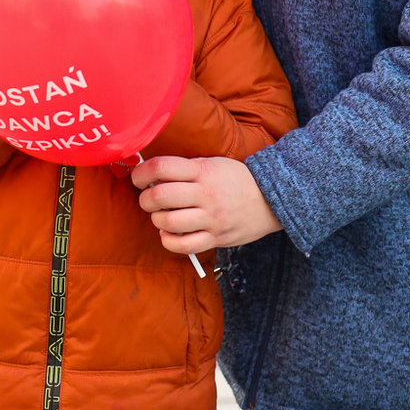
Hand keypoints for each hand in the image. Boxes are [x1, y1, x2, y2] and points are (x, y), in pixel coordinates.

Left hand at [131, 155, 281, 255]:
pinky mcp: (216, 238)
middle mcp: (206, 193)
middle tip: (147, 199)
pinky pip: (183, 245)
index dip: (141, 172)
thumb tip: (152, 176)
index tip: (138, 178)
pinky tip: (169, 233)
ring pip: (169, 222)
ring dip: (157, 219)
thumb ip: (186, 169)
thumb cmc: (237, 180)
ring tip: (161, 216)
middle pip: (160, 196)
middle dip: (145, 199)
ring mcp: (211, 218)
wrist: (271, 200)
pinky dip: (168, 240)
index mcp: (203, 170)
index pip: (162, 167)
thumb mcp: (213, 163)